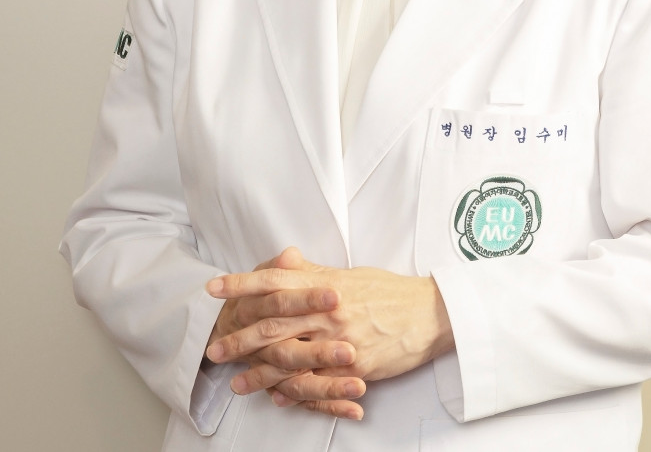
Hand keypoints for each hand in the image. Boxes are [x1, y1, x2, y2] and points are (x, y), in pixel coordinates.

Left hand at [205, 247, 454, 415]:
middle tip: (215, 347)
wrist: (430, 314)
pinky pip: (318, 382)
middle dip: (240, 334)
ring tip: (236, 382)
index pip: (277, 280)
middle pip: (275, 321)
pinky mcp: (354, 366)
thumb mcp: (352, 276)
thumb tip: (285, 260)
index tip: (215, 287)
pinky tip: (276, 397)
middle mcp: (330, 310)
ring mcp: (341, 340)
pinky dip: (294, 391)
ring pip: (290, 356)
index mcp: (328, 284)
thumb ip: (314, 273)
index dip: (243, 283)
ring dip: (259, 371)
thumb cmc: (391, 293)